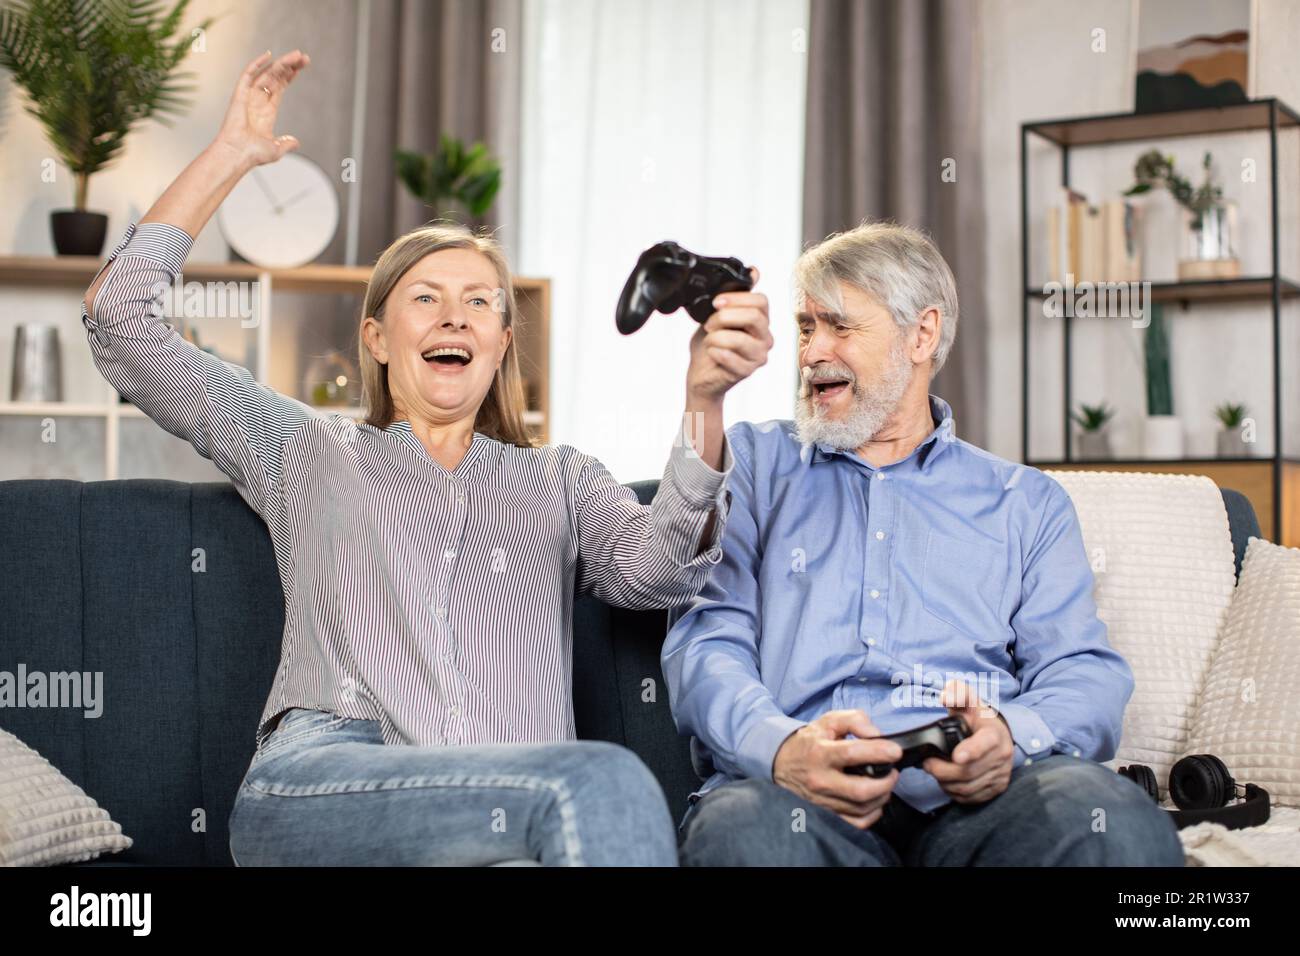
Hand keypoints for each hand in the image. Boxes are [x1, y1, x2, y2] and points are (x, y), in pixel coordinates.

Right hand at [211, 49, 310, 170]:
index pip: (279, 88)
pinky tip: (269, 55)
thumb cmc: (253, 154)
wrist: (238, 154)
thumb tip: (295, 142)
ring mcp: (249, 96)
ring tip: (297, 55)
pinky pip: (248, 75)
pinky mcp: (240, 94)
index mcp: (266, 112)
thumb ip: (286, 143)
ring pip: (267, 73)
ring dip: (281, 63)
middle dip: (290, 66)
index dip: (289, 77)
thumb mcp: (276, 149)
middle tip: (304, 57)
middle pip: (275, 78)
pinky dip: (257, 64)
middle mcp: (258, 101)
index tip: (300, 66)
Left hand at [685, 268, 772, 403]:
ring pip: (740, 339)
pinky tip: (711, 353)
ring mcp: (759, 356)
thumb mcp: (718, 313)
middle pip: (754, 317)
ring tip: (709, 340)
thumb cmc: (711, 342)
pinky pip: (732, 359)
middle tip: (709, 324)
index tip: (716, 302)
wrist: (701, 372)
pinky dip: (715, 353)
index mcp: (761, 320)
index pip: (761, 301)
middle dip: (724, 317)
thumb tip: (755, 271)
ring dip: (716, 337)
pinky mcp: (748, 372)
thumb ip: (735, 294)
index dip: (737, 298)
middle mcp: (765, 337)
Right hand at [772, 709, 903, 829]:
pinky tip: (873, 800)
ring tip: (883, 782)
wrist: (782, 763)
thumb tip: (876, 735)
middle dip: (886, 782)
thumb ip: (855, 720)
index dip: (879, 752)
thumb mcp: (829, 721)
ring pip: (862, 808)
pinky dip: (873, 813)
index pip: (852, 754)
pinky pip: (857, 823)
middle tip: (892, 771)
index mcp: (821, 753)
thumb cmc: (810, 741)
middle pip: (861, 790)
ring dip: (882, 796)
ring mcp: (824, 801)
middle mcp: (821, 780)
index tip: (895, 751)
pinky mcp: (827, 814)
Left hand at [922, 679, 1014, 804]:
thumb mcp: (969, 702)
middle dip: (942, 770)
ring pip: (967, 787)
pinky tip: (948, 781)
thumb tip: (946, 696)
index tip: (957, 755)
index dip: (971, 751)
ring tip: (935, 771)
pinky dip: (955, 792)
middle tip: (927, 763)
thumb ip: (957, 693)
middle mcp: (1002, 757)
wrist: (1000, 735)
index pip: (984, 745)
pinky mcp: (997, 789)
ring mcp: (1001, 775)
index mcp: (994, 735)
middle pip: (968, 771)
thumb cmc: (979, 719)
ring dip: (946, 783)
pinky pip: (972, 797)